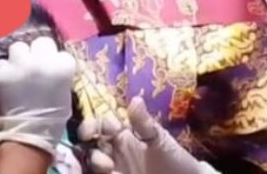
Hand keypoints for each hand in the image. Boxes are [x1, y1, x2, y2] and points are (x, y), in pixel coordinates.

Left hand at [0, 38, 75, 156]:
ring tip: (17, 71)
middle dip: (37, 52)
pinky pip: (1, 62)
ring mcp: (19, 64)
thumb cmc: (51, 120)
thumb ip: (58, 74)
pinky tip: (5, 81)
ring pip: (18, 47)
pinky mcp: (0, 71)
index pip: (61, 53)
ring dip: (18, 58)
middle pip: (41, 42)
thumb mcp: (64, 93)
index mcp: (62, 67)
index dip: (55, 61)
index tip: (52, 69)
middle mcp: (42, 60)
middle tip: (33, 64)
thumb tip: (52, 64)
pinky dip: (3, 71)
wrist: (27, 136)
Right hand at [78, 97, 219, 173]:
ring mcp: (115, 167)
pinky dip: (98, 173)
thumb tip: (135, 99)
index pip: (100, 124)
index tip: (95, 130)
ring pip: (93, 161)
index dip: (94, 125)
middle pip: (91, 143)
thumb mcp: (160, 140)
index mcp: (123, 134)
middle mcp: (114, 150)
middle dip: (90, 146)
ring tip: (108, 167)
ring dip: (95, 161)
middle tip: (103, 156)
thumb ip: (144, 123)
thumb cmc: (176, 159)